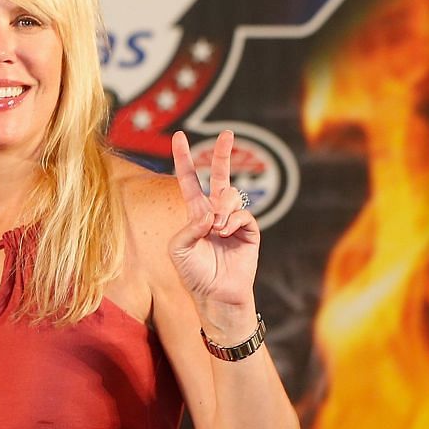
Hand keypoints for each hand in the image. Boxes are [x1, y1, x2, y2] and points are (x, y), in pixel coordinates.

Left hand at [168, 130, 260, 323]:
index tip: (179, 137)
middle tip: (226, 133)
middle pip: (220, 177)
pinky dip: (231, 221)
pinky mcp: (250, 230)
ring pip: (230, 197)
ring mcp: (233, 220)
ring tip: (216, 231)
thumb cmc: (194, 274)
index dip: (184, 160)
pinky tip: (225, 232)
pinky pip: (242, 214)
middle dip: (223, 154)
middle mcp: (214, 213)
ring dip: (220, 211)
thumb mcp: (179, 250)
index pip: (189, 181)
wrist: (217, 295)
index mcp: (194, 214)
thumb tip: (210, 213)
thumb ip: (188, 228)